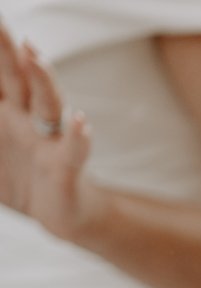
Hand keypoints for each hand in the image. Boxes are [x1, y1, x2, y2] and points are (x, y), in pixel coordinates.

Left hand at [0, 26, 99, 239]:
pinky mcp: (64, 167)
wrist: (59, 214)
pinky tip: (80, 123)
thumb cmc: (17, 181)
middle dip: (2, 48)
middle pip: (14, 76)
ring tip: (34, 55)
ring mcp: (46, 139)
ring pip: (47, 102)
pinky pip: (73, 150)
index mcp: (0, 112)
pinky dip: (78, 137)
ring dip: (42, 79)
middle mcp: (24, 118)